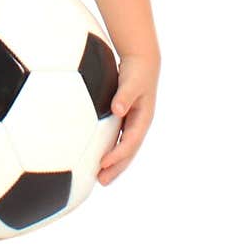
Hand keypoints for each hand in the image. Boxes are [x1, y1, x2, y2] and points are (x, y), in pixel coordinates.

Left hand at [97, 51, 159, 184]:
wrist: (143, 61)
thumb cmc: (137, 71)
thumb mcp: (132, 81)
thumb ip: (124, 96)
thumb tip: (117, 110)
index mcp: (143, 118)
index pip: (130, 142)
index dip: (118, 154)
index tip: (103, 164)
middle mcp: (139, 124)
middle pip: (128, 151)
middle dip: (117, 167)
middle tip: (101, 182)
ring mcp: (133, 123)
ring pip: (124, 148)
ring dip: (114, 163)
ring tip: (100, 177)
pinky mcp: (126, 119)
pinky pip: (118, 139)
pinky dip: (111, 150)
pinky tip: (100, 157)